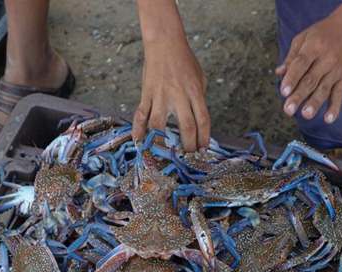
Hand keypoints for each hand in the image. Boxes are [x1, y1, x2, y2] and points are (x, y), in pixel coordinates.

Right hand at [132, 37, 209, 151]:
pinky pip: (140, 116)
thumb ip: (200, 100)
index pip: (203, 121)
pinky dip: (138, 131)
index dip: (204, 139)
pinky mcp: (146, 95)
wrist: (164, 43)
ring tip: (166, 157)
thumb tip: (199, 123)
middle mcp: (178, 95)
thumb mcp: (200, 78)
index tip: (203, 151)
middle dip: (189, 147)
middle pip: (186, 127)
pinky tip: (140, 144)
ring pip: (159, 126)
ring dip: (163, 145)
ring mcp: (160, 96)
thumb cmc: (185, 61)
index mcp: (195, 92)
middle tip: (189, 158)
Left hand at [276, 0, 341, 123]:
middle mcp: (327, 59)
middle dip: (299, 96)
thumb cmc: (321, 34)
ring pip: (324, 89)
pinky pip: (340, 94)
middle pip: (311, 80)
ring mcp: (337, 70)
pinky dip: (335, 107)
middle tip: (288, 110)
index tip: (283, 92)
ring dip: (315, 103)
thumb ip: (291, 57)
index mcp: (314, 46)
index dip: (292, 78)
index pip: (301, 64)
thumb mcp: (303, 38)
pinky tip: (329, 119)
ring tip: (305, 115)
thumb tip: (279, 73)